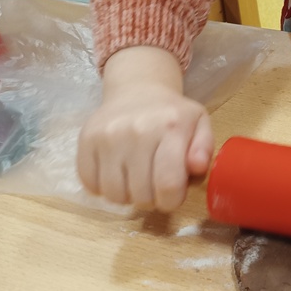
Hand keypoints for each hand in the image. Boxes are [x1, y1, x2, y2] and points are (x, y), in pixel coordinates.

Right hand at [77, 47, 213, 211]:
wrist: (138, 90)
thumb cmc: (172, 115)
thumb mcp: (199, 124)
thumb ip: (204, 148)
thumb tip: (197, 167)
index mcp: (172, 127)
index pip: (168, 184)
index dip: (171, 201)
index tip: (171, 195)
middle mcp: (138, 130)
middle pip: (141, 195)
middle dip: (151, 199)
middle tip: (154, 185)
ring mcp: (108, 135)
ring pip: (114, 195)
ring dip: (127, 195)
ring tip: (136, 179)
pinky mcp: (86, 140)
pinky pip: (90, 185)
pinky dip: (103, 188)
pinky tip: (116, 173)